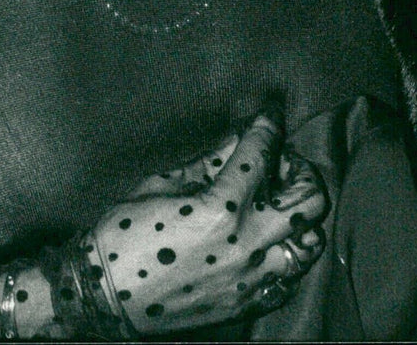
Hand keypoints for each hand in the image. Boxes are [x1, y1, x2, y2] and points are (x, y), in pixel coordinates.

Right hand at [88, 111, 328, 334]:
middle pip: (310, 199)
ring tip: (275, 204)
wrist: (105, 297)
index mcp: (221, 207)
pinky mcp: (249, 305)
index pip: (263, 152)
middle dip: (299, 170)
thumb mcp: (162, 183)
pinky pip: (291, 278)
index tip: (271, 111)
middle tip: (278, 162)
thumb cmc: (124, 232)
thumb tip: (238, 137)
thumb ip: (208, 161)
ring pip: (311, 242)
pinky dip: (285, 253)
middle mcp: (247, 245)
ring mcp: (253, 279)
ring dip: (299, 216)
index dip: (270, 123)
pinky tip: (264, 241)